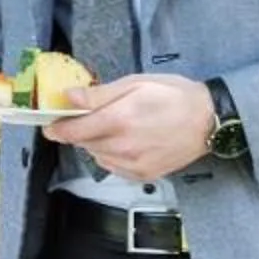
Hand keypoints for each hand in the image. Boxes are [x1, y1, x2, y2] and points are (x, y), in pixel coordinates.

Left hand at [45, 76, 216, 180]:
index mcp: (118, 120)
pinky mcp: (143, 174)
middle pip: (83, 143)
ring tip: (117, 127)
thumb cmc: (174, 96)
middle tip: (93, 117)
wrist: (208, 121)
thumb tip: (69, 97)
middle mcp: (123, 146)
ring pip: (97, 155)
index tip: (49, 125)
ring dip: (97, 143)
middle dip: (81, 131)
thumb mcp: (136, 84)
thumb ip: (99, 94)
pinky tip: (127, 141)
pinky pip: (113, 166)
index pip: (73, 131)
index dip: (57, 129)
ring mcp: (133, 164)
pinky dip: (112, 155)